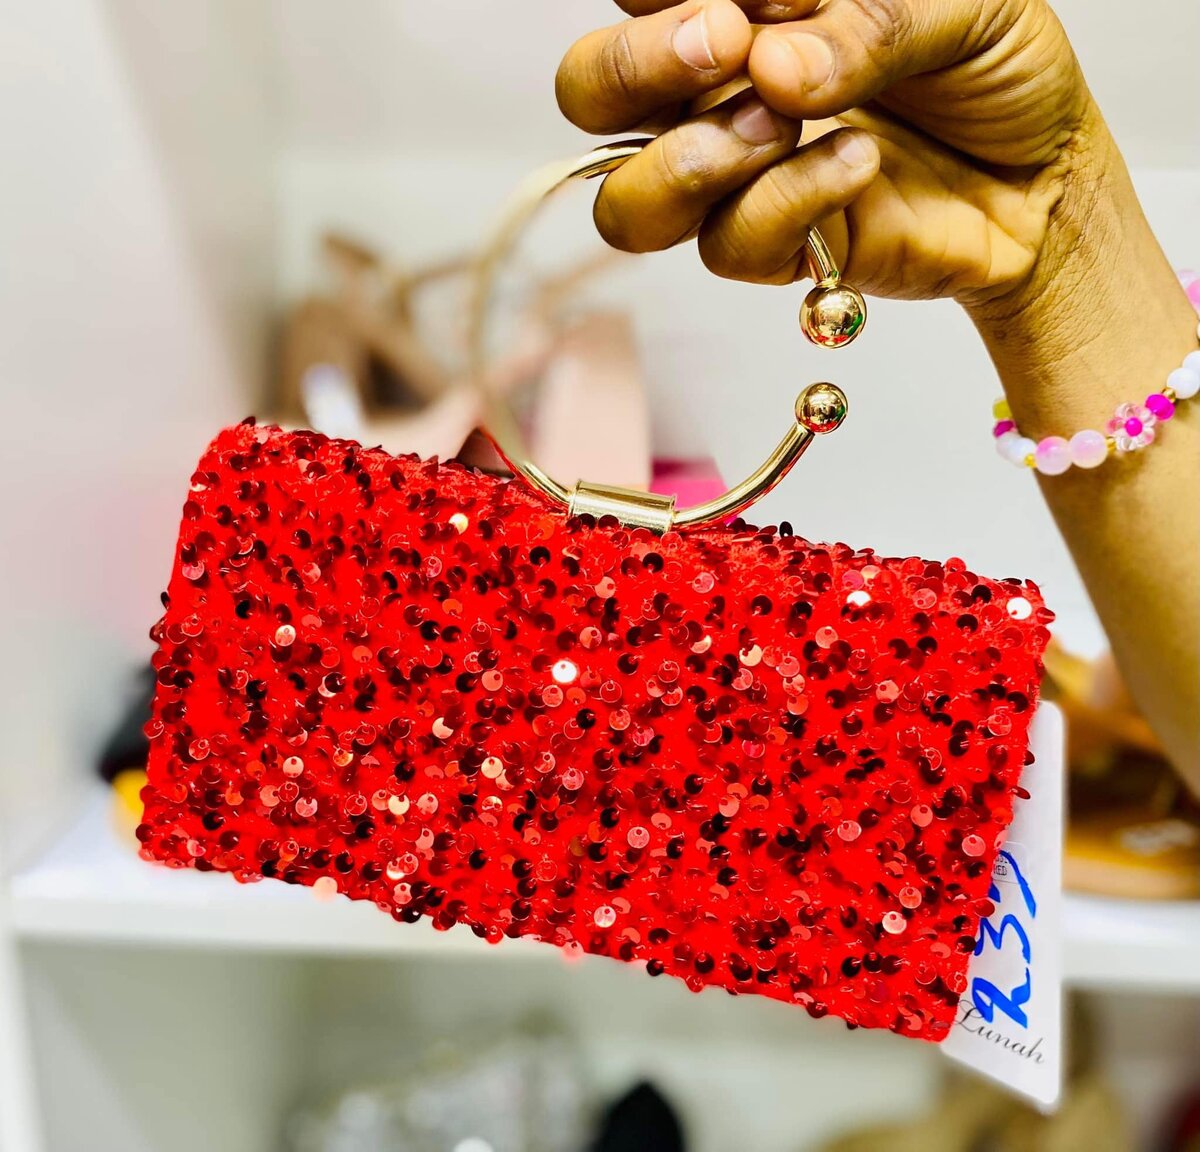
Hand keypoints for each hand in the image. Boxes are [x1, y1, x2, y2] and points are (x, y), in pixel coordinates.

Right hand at [555, 0, 1100, 307]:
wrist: (1045, 175)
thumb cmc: (992, 66)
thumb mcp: (956, 1)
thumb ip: (862, 16)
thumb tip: (769, 65)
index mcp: (739, 13)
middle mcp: (713, 95)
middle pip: (587, 93)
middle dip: (633, 68)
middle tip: (723, 42)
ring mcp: (735, 181)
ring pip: (627, 202)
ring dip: (694, 158)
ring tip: (786, 119)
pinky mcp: (774, 252)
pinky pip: (728, 245)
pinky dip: (788, 199)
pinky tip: (858, 164)